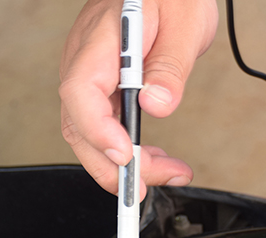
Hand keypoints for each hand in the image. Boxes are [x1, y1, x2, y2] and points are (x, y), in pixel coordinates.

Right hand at [59, 0, 217, 196]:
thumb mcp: (185, 23)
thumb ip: (170, 67)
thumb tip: (156, 106)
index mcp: (104, 39)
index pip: (81, 91)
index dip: (99, 130)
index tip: (126, 155)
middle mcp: (88, 58)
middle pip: (80, 124)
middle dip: (111, 165)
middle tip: (147, 187)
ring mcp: (93, 73)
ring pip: (90, 132)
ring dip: (123, 163)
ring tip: (166, 174)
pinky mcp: (105, 84)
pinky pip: (105, 124)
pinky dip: (128, 149)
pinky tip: (153, 159)